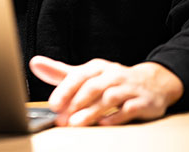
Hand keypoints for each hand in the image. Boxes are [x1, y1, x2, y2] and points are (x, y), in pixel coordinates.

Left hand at [29, 56, 183, 125]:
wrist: (153, 83)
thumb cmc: (112, 80)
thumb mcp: (87, 74)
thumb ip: (60, 72)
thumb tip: (35, 63)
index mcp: (97, 67)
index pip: (79, 76)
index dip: (65, 90)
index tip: (53, 104)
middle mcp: (113, 75)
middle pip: (93, 87)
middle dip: (76, 103)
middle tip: (63, 118)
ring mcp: (129, 88)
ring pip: (109, 99)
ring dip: (92, 111)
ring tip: (77, 123)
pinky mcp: (142, 102)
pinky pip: (129, 109)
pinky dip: (117, 116)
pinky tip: (105, 123)